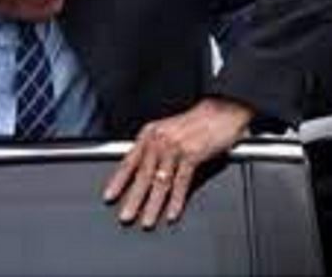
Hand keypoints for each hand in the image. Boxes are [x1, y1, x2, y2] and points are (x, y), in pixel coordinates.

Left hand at [103, 98, 252, 228]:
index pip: (128, 161)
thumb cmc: (196, 123)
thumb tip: (144, 174)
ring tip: (147, 221)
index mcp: (150, 134)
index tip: (109, 196)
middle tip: (125, 216)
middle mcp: (159, 140)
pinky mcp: (193, 154)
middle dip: (133, 199)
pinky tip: (171, 213)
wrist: (222, 111)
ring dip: (153, 205)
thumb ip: (155, 150)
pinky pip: (181, 182)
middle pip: (142, 175)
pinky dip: (176, 200)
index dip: (118, 181)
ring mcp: (175, 147)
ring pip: (160, 181)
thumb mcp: (168, 131)